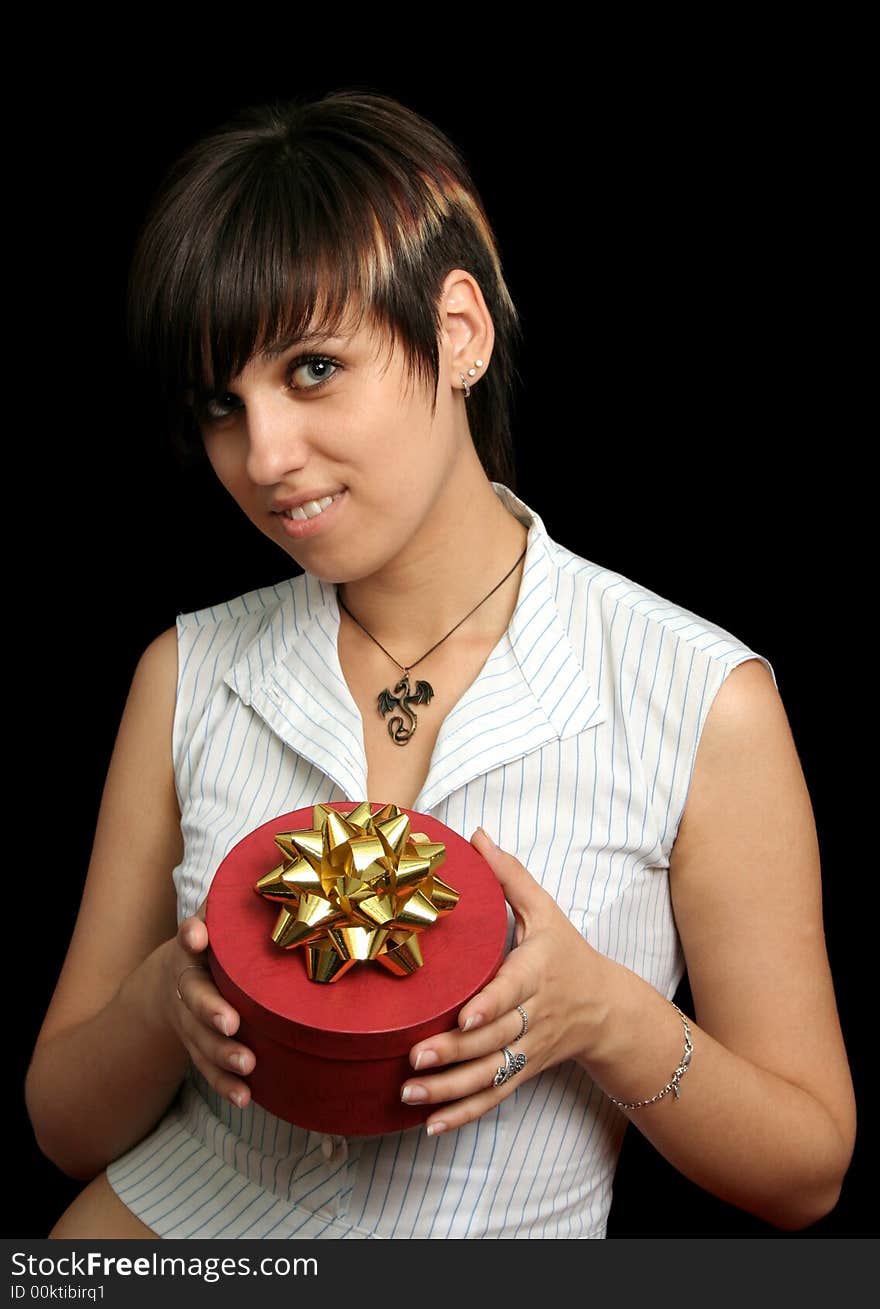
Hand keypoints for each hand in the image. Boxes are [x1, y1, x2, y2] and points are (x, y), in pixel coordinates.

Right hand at [160, 898, 255, 1108]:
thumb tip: (284, 871)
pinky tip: (246, 1097)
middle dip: (211, 1010)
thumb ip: (239, 903)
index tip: (197, 936)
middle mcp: (187, 983)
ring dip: (221, 1055)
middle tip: (232, 1023)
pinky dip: (225, 1084)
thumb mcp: (219, 917)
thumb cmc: (215, 942)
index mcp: (193, 947)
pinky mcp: (197, 1045)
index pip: (189, 936)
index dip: (192, 935)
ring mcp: (189, 1019)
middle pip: (194, 997)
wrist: (173, 979)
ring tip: (247, 1066)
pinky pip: (207, 1068)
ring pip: (199, 1039)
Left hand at [400, 827, 616, 1134]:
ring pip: (490, 1075)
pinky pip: (493, 1097)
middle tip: (413, 1057)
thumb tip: (476, 835)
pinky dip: (463, 1115)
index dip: (491, 1005)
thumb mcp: (545, 910)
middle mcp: (533, 1016)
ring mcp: (528, 1049)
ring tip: (409, 1093)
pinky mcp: (522, 1071)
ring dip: (449, 1089)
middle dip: (454, 1051)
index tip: (464, 1015)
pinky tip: (430, 1125)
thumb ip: (510, 874)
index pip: (513, 991)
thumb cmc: (566, 952)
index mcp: (537, 973)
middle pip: (494, 1039)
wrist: (607, 1009)